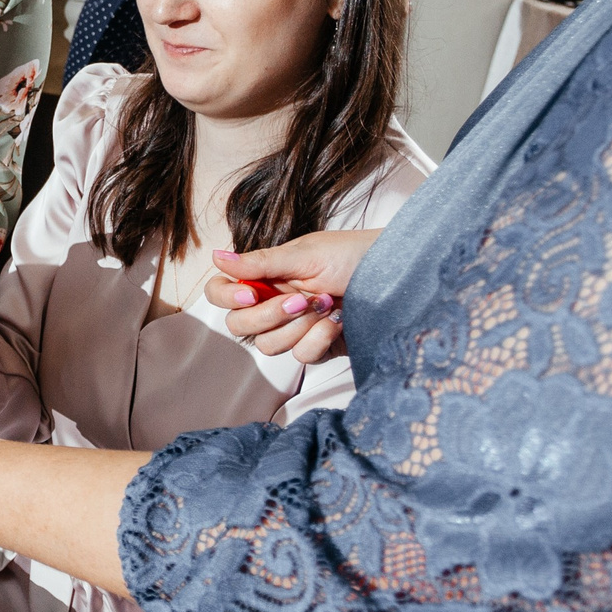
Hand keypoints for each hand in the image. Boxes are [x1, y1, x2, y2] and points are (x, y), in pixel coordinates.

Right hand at [208, 227, 380, 363]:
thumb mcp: (304, 255)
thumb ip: (259, 263)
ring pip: (268, 346)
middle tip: (301, 299)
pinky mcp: (316, 346)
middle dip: (269, 316)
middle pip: (239, 326)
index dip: (226, 297)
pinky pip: (300, 356)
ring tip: (328, 304)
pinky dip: (319, 338)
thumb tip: (215, 256)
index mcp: (264, 276)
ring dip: (299, 326)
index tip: (250, 293)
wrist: (395, 275)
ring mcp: (293, 328)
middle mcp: (273, 303)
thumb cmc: (351, 255)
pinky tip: (338, 321)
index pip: (221, 292)